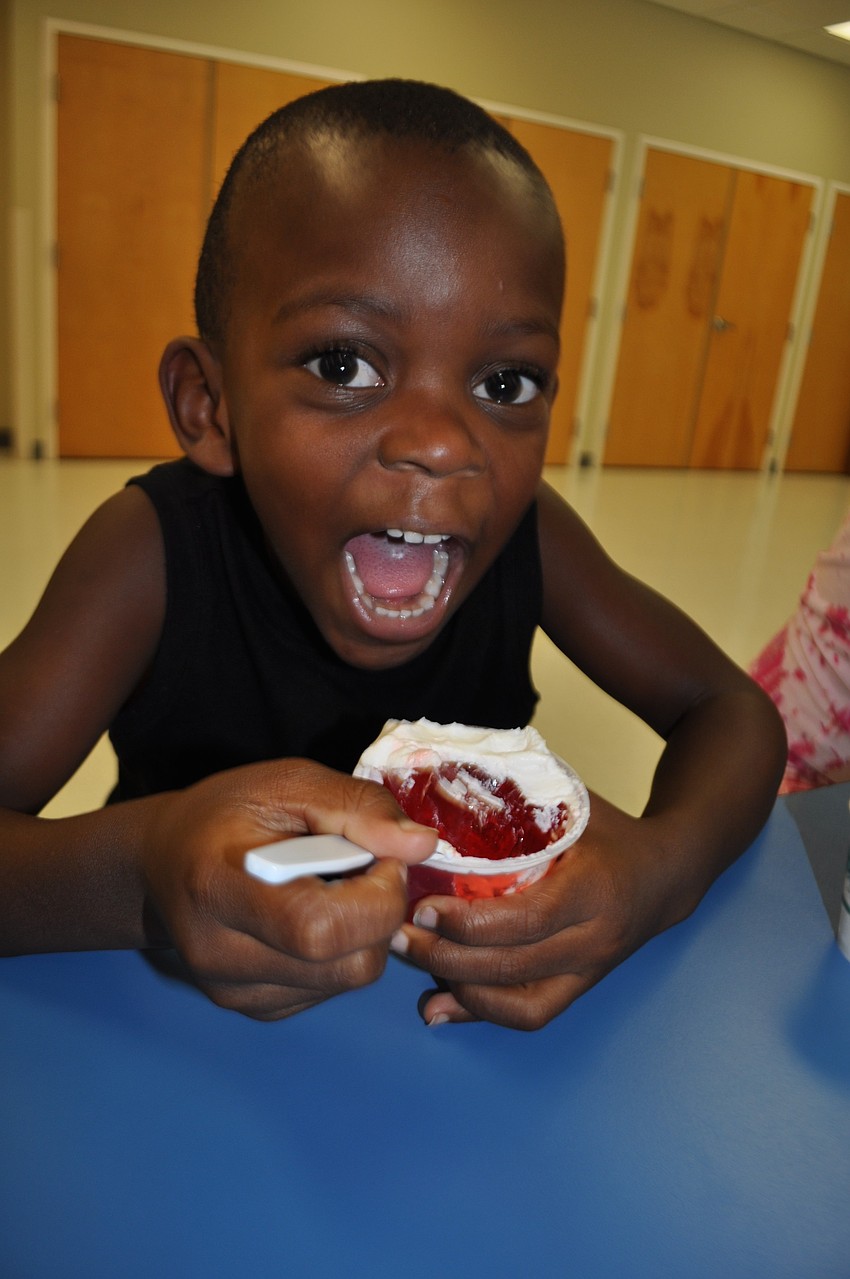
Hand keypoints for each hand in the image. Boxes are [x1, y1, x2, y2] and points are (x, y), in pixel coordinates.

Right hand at [140, 759, 436, 1019]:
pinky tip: (316, 917)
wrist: (164, 861)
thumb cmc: (226, 814)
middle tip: (364, 870)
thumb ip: (355, 807)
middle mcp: (220, 956)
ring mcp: (235, 992)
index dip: (375, 895)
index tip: (381, 856)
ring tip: (335, 890)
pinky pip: (333, 990)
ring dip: (366, 934)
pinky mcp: (254, 1009)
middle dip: (381, 913)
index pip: (320, 928)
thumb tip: (421, 846)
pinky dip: (344, 953)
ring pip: (350, 980)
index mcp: (218, 888)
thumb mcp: (287, 783)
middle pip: (349, 965)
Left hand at [390, 794, 684, 1030]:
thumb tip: (441, 785)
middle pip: (514, 967)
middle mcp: (594, 939)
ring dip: (460, 990)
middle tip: (399, 934)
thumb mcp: (572, 805)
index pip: (527, 919)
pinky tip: (441, 1006)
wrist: (667, 874)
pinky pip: (530, 1014)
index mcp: (594, 889)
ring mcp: (589, 972)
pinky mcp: (580, 989)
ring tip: (413, 962)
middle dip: (447, 958)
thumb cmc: (609, 832)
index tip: (423, 907)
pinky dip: (481, 1013)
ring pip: (520, 1004)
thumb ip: (517, 801)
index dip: (470, 923)